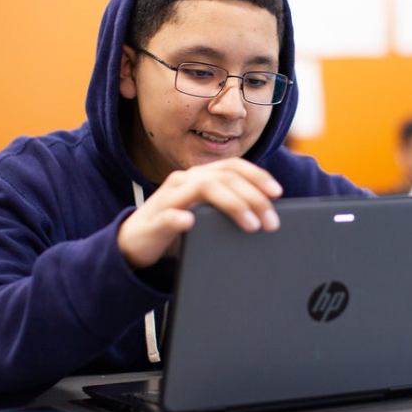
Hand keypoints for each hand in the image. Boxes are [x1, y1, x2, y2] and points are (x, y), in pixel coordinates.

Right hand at [117, 158, 282, 268]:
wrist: (134, 244)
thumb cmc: (177, 228)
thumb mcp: (206, 215)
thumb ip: (229, 208)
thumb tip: (268, 215)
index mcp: (199, 178)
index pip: (232, 167)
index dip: (257, 176)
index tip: (278, 192)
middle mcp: (185, 181)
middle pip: (224, 177)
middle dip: (253, 197)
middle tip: (271, 221)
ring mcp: (168, 198)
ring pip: (203, 188)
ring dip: (232, 204)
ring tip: (251, 225)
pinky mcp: (153, 221)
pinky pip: (167, 215)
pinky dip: (179, 218)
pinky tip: (190, 222)